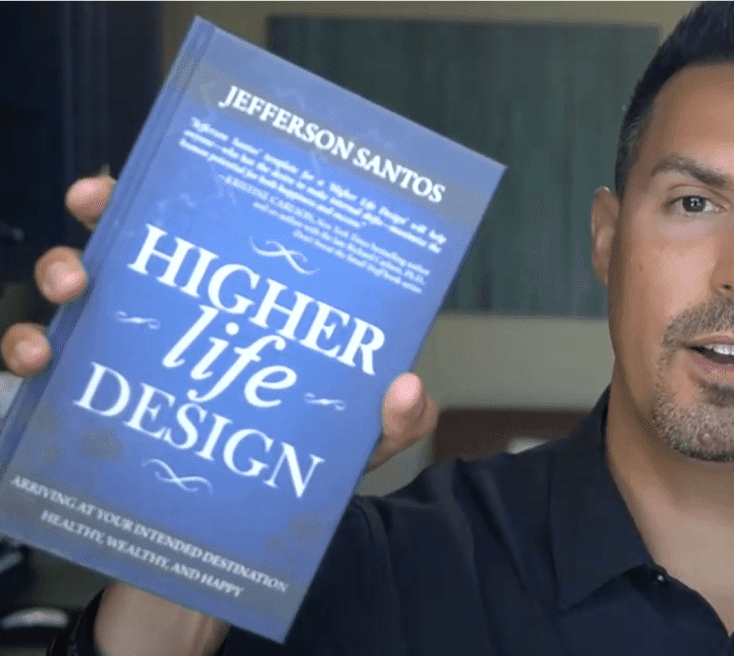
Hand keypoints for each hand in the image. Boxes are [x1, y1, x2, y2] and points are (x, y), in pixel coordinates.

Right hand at [2, 175, 439, 654]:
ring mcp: (121, 357)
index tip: (177, 169)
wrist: (225, 554)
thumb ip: (394, 422)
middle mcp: (174, 320)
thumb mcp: (353, 448)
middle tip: (98, 206)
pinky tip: (43, 361)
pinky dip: (27, 354)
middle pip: (129, 244)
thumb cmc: (289, 473)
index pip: (212, 237)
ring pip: (70, 292)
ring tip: (74, 288)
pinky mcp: (81, 404)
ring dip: (60, 272)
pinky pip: (39, 370)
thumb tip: (405, 386)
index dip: (188, 196)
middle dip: (107, 212)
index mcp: (238, 311)